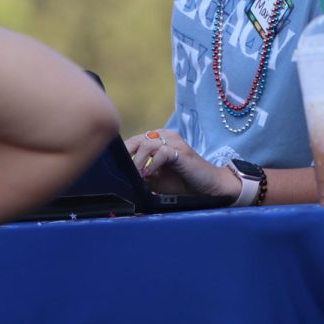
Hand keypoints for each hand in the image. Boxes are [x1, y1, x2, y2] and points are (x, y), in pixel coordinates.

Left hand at [124, 128, 238, 199]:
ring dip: (138, 161)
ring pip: (148, 144)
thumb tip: (123, 176)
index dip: (124, 154)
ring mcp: (174, 142)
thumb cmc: (182, 182)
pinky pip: (162, 152)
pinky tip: (148, 175)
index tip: (115, 168)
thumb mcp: (156, 179)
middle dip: (127, 156)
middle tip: (122, 171)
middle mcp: (165, 136)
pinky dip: (152, 164)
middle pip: (137, 139)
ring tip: (136, 175)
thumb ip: (142, 173)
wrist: (207, 186)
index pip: (134, 141)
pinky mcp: (181, 151)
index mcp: (158, 139)